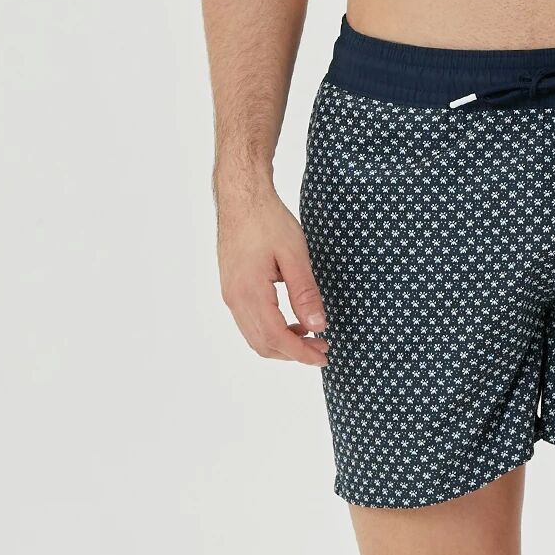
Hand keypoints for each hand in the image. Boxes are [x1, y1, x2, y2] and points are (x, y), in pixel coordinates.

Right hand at [217, 182, 329, 367]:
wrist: (241, 197)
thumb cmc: (267, 220)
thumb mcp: (294, 254)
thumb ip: (305, 293)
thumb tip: (317, 326)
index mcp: (249, 293)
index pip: (276, 338)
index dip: (301, 353)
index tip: (323, 357)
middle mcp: (235, 299)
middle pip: (263, 344)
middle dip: (293, 352)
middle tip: (322, 347)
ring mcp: (230, 294)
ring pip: (254, 336)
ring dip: (282, 343)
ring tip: (310, 335)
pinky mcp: (232, 287)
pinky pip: (250, 322)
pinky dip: (271, 330)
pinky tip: (291, 320)